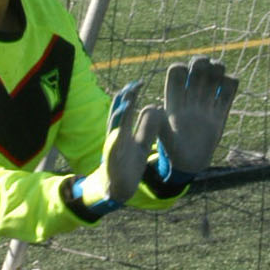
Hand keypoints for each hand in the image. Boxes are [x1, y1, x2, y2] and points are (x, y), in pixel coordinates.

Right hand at [68, 80, 160, 218]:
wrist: (117, 187)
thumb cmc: (128, 162)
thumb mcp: (141, 143)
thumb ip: (147, 127)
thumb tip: (156, 108)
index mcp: (123, 129)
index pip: (126, 108)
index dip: (131, 95)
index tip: (139, 82)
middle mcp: (116, 135)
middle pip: (118, 113)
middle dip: (124, 99)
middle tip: (132, 85)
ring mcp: (113, 146)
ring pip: (115, 127)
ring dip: (120, 114)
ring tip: (126, 101)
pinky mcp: (112, 160)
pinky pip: (114, 149)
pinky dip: (115, 140)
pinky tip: (119, 132)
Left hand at [154, 56, 238, 183]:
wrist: (190, 163)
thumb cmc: (172, 151)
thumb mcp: (163, 137)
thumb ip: (159, 123)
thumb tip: (153, 107)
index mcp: (174, 99)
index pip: (177, 74)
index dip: (181, 68)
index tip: (186, 73)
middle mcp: (190, 98)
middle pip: (196, 70)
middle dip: (201, 62)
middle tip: (207, 65)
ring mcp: (206, 104)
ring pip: (213, 77)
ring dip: (218, 68)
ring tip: (220, 71)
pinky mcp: (220, 113)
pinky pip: (228, 91)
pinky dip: (231, 82)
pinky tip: (229, 86)